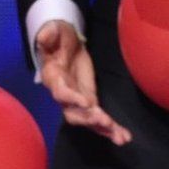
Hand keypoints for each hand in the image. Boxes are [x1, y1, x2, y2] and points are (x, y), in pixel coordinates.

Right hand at [36, 20, 131, 144]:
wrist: (65, 44)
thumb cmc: (59, 37)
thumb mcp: (55, 31)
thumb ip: (49, 34)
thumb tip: (44, 36)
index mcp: (54, 78)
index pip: (61, 92)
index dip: (72, 99)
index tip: (87, 102)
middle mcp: (64, 95)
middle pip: (74, 113)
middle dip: (90, 119)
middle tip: (106, 122)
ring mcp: (77, 101)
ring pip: (88, 120)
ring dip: (104, 129)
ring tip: (121, 137)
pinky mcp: (89, 101)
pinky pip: (98, 118)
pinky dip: (110, 129)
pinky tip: (124, 137)